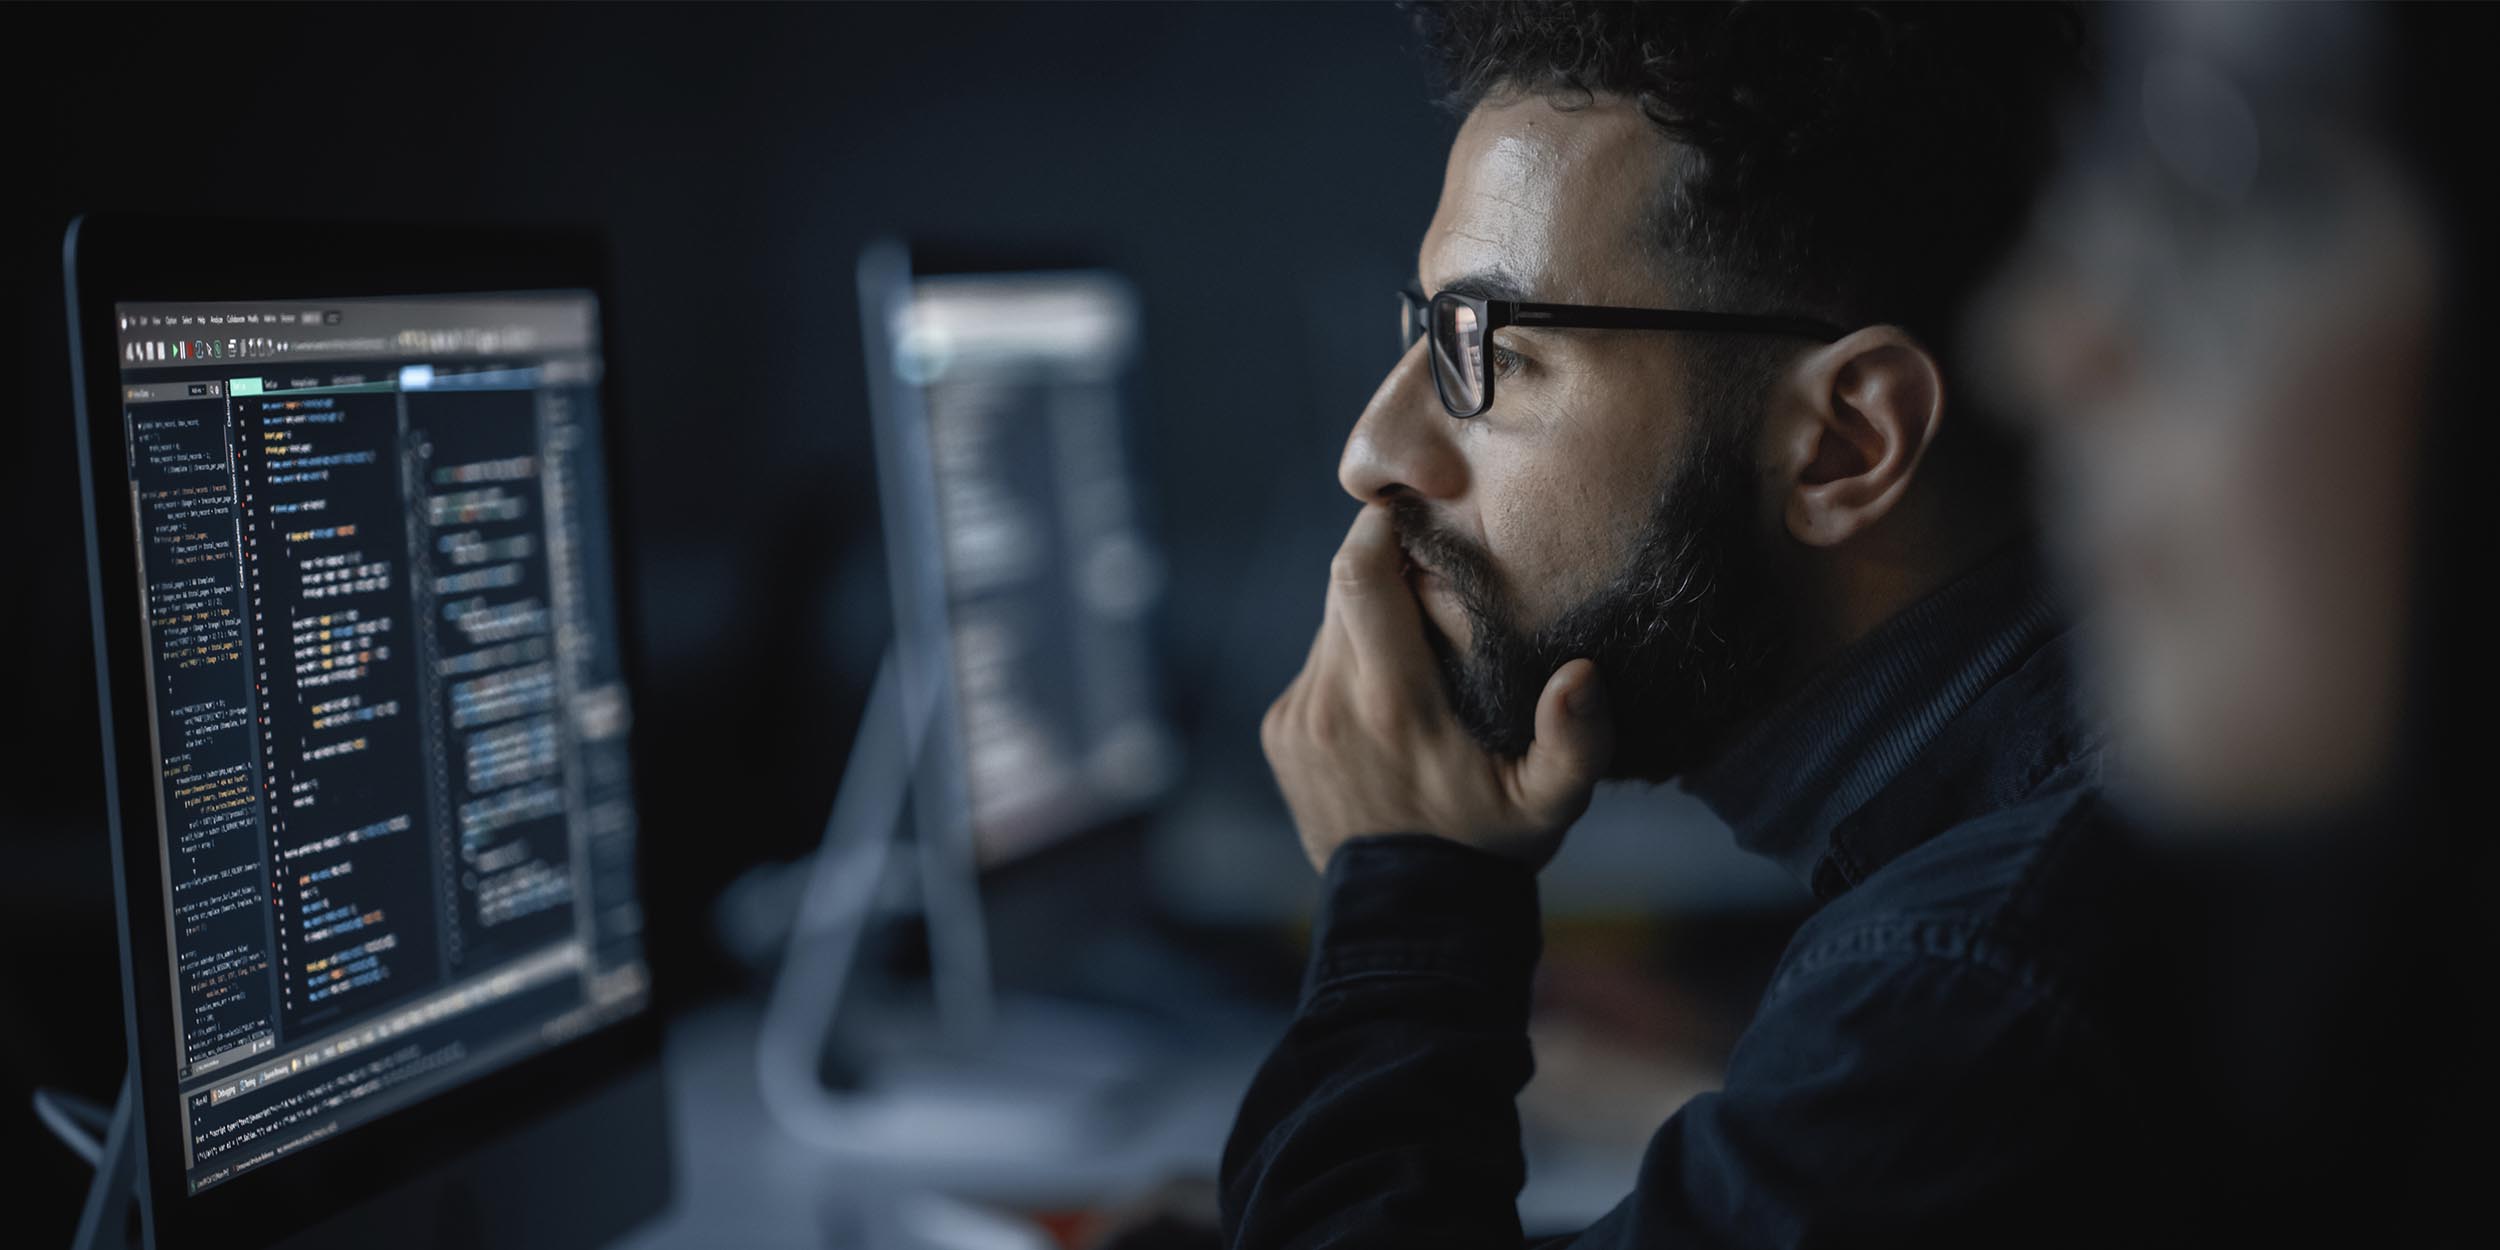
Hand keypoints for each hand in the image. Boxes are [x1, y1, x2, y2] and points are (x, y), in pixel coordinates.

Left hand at [1261, 503, 1613, 872]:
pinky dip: (1348, 664)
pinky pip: (1315, 668)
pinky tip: (1388, 699)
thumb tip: (1581, 674)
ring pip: (1329, 627)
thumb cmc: (1490, 846)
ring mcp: (1297, 717)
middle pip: (1343, 589)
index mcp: (1392, 702)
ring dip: (1368, 620)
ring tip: (1419, 646)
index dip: (1379, 526)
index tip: (1414, 508)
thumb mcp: (1551, 804)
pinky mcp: (1280, 732)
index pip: (1360, 575)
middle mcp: (1331, 701)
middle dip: (1383, 568)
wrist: (1411, 912)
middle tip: (1434, 574)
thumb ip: (1576, 742)